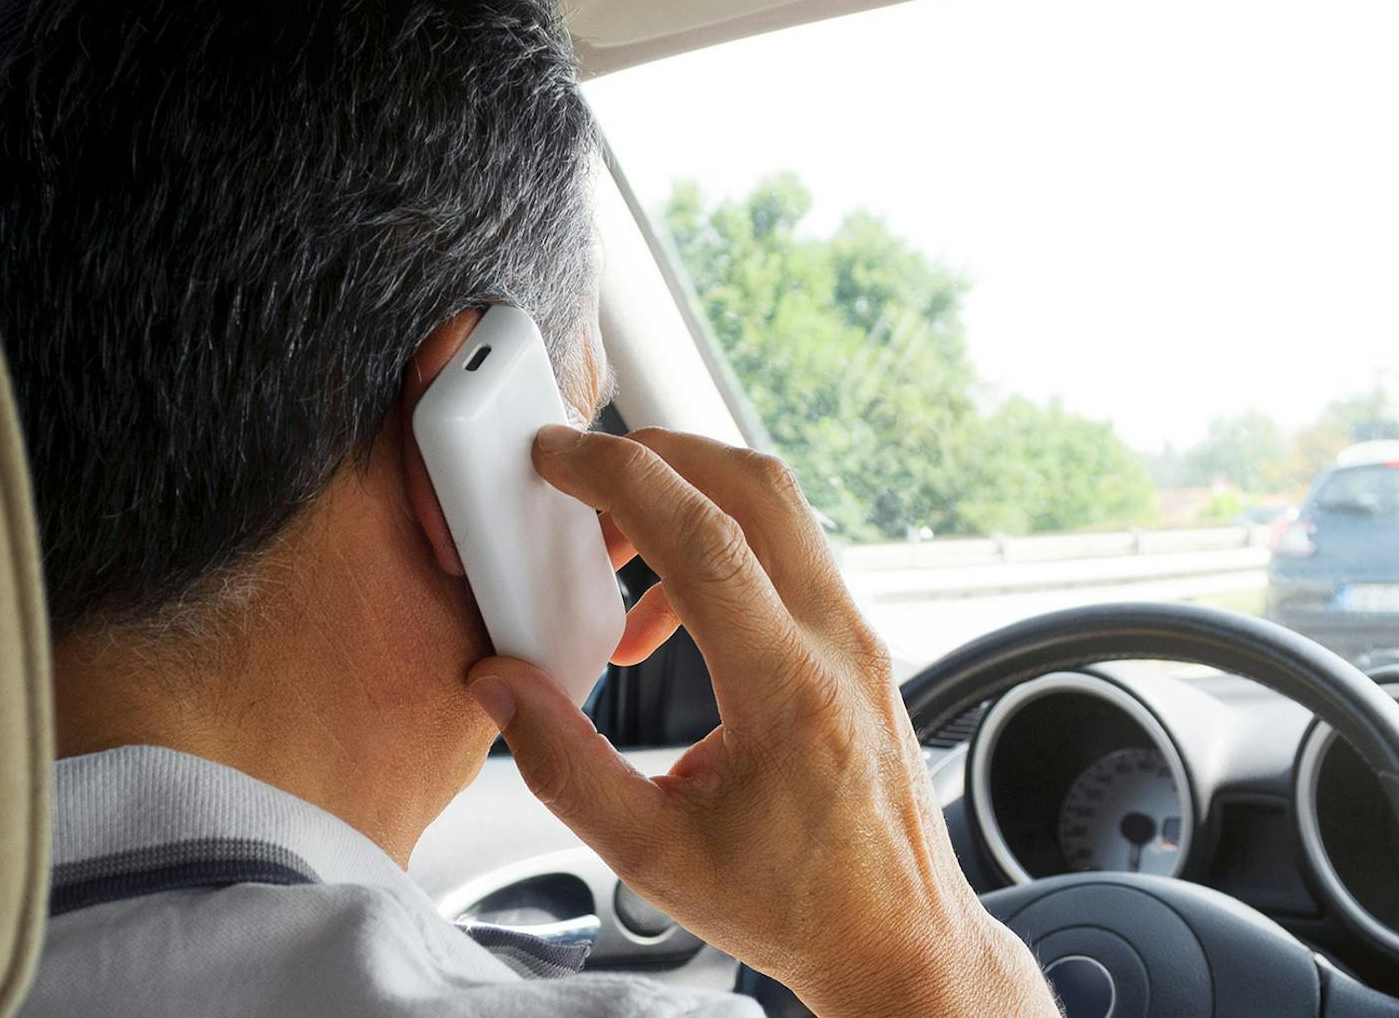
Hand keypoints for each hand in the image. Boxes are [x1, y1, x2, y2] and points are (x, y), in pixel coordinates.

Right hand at [463, 426, 1057, 1017]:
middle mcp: (837, 646)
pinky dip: (718, 556)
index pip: (704, 538)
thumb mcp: (651, 854)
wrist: (897, 942)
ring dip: (687, 508)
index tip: (558, 457)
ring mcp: (857, 641)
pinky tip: (665, 626)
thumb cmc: (795, 906)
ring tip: (614, 570)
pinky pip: (787, 560)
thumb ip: (563, 766)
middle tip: (582, 478)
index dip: (620, 478)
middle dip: (658, 456)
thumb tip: (501, 686)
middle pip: (755, 486)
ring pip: (778, 513)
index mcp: (788, 692)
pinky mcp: (857, 648)